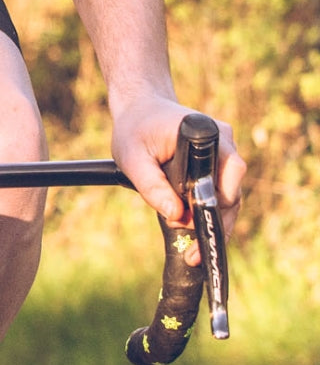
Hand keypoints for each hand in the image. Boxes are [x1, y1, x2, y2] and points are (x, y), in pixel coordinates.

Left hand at [110, 95, 244, 261]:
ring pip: (228, 198)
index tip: (195, 228)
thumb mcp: (132, 157)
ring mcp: (223, 153)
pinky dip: (206, 211)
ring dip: (210, 222)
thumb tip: (177, 217)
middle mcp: (223, 142)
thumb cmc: (134, 129)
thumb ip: (151, 185)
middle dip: (212, 225)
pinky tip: (191, 229)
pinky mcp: (217, 164)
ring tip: (191, 251)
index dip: (215, 206)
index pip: (229, 176)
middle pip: (232, 194)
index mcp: (207, 134)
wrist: (138, 108)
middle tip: (193, 255)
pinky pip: (219, 193)